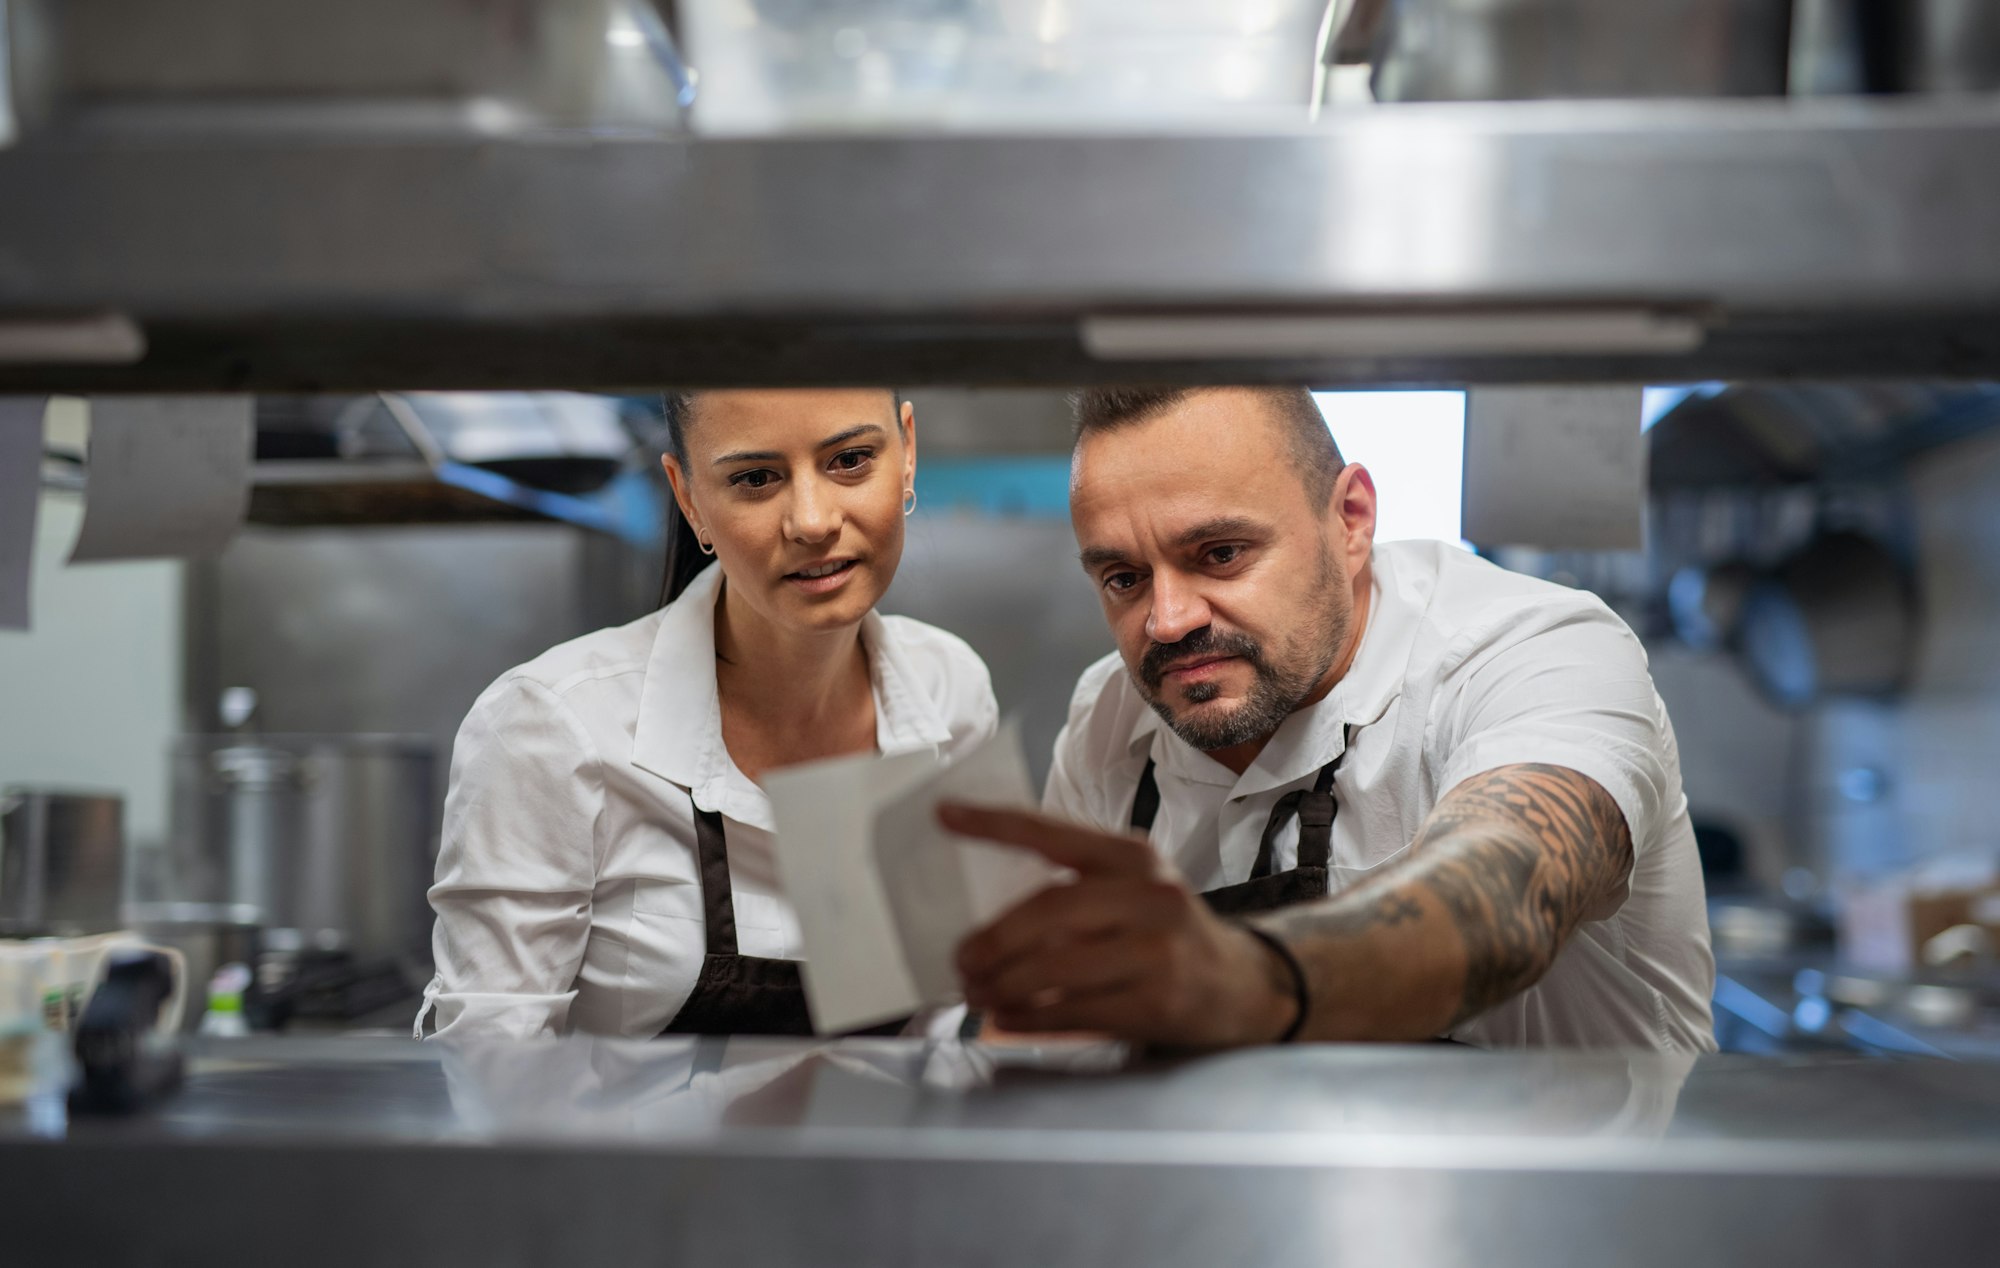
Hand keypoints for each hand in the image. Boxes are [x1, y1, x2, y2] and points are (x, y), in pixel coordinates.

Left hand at [941, 802, 1298, 1047]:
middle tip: (960, 958)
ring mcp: (1158, 952)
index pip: (1054, 833)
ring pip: (1056, 968)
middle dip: (993, 939)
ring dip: (1003, 985)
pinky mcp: (1158, 1003)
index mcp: (1134, 857)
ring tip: (977, 992)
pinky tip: (1007, 1017)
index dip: (996, 823)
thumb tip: (983, 912)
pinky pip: (1074, 1013)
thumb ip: (1076, 889)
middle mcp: (1150, 896)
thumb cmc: (1168, 936)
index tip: (945, 815)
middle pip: (1049, 911)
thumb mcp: (1135, 892)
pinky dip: (1029, 1018)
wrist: (1246, 986)